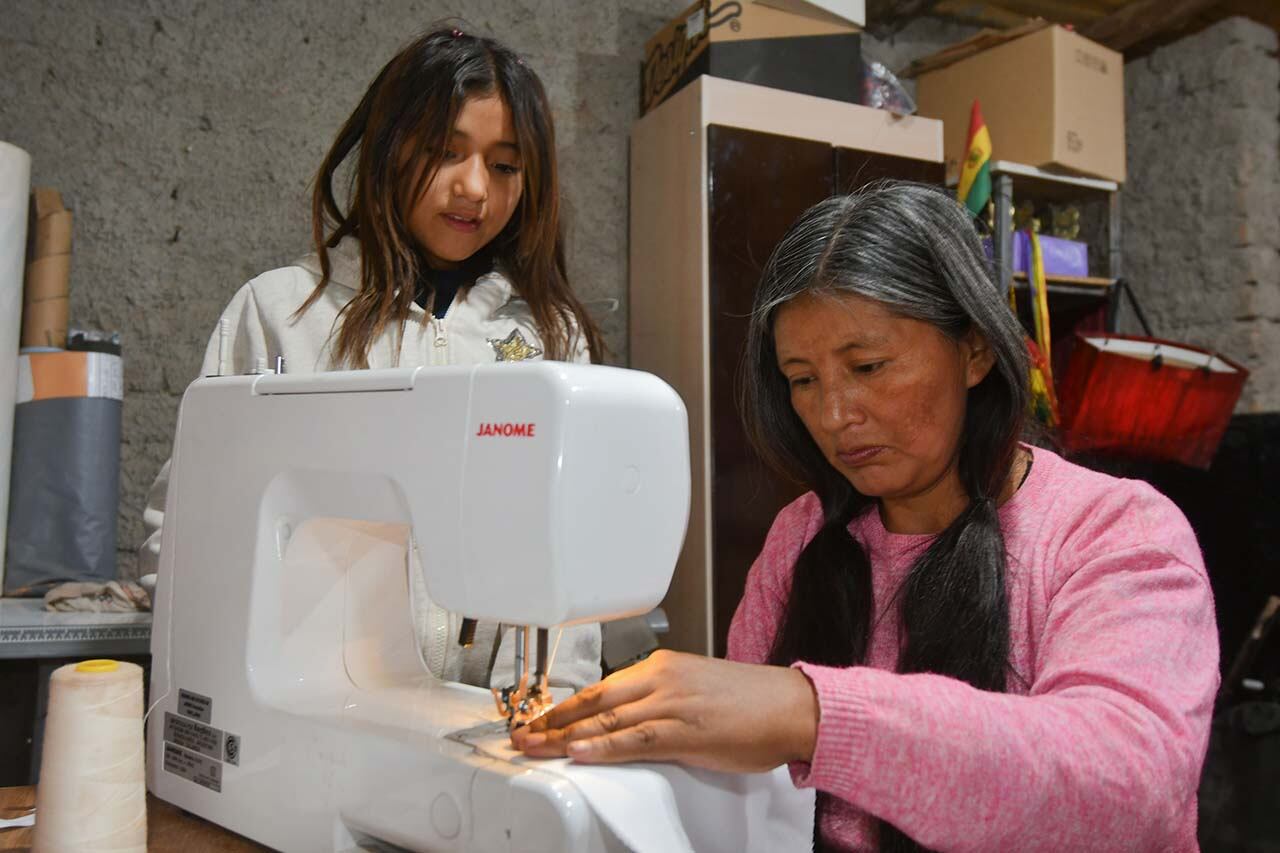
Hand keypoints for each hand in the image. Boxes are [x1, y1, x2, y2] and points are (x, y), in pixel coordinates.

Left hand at [510, 649, 818, 772]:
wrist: (790, 705)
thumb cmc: (750, 701)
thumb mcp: (694, 689)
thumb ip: (658, 700)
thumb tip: (624, 720)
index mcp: (661, 666)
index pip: (599, 686)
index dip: (563, 705)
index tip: (537, 719)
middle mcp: (661, 679)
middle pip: (592, 701)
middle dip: (551, 720)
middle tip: (520, 735)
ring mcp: (671, 704)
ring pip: (606, 721)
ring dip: (565, 737)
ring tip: (535, 748)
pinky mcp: (685, 731)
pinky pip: (635, 740)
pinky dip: (604, 747)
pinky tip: (580, 754)